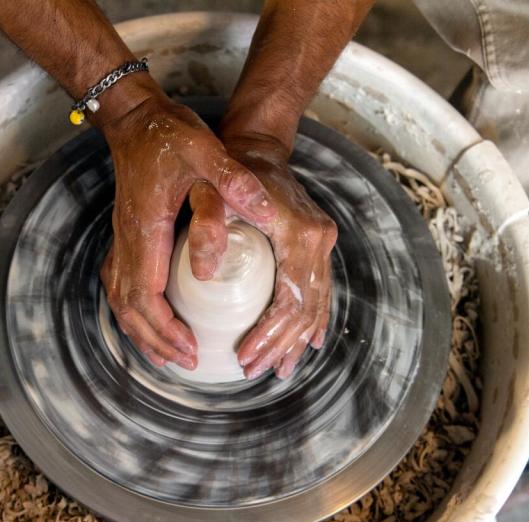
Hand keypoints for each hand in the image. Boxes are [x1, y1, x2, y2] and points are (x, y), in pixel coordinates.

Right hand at [98, 91, 276, 368]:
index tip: (191, 348)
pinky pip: (122, 287)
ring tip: (170, 355)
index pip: (148, 297)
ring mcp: (123, 240)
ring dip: (143, 333)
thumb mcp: (207, 151)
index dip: (166, 330)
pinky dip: (135, 314)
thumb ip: (233, 181)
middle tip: (188, 362)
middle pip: (130, 309)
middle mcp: (129, 241)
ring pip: (121, 302)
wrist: (135, 117)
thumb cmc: (168, 135)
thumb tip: (265, 211)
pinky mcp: (126, 236)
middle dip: (157, 342)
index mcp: (147, 230)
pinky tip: (153, 323)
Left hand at [188, 133, 336, 378]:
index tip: (244, 356)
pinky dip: (312, 320)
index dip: (268, 334)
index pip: (288, 300)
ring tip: (279, 370)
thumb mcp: (214, 192)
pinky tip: (305, 344)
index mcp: (298, 233)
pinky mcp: (316, 244)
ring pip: (316, 305)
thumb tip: (205, 272)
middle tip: (252, 370)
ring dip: (296, 340)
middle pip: (305, 310)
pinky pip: (320, 291)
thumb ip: (210, 225)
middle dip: (279, 345)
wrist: (258, 145)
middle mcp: (318, 240)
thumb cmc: (229, 169)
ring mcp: (322, 242)